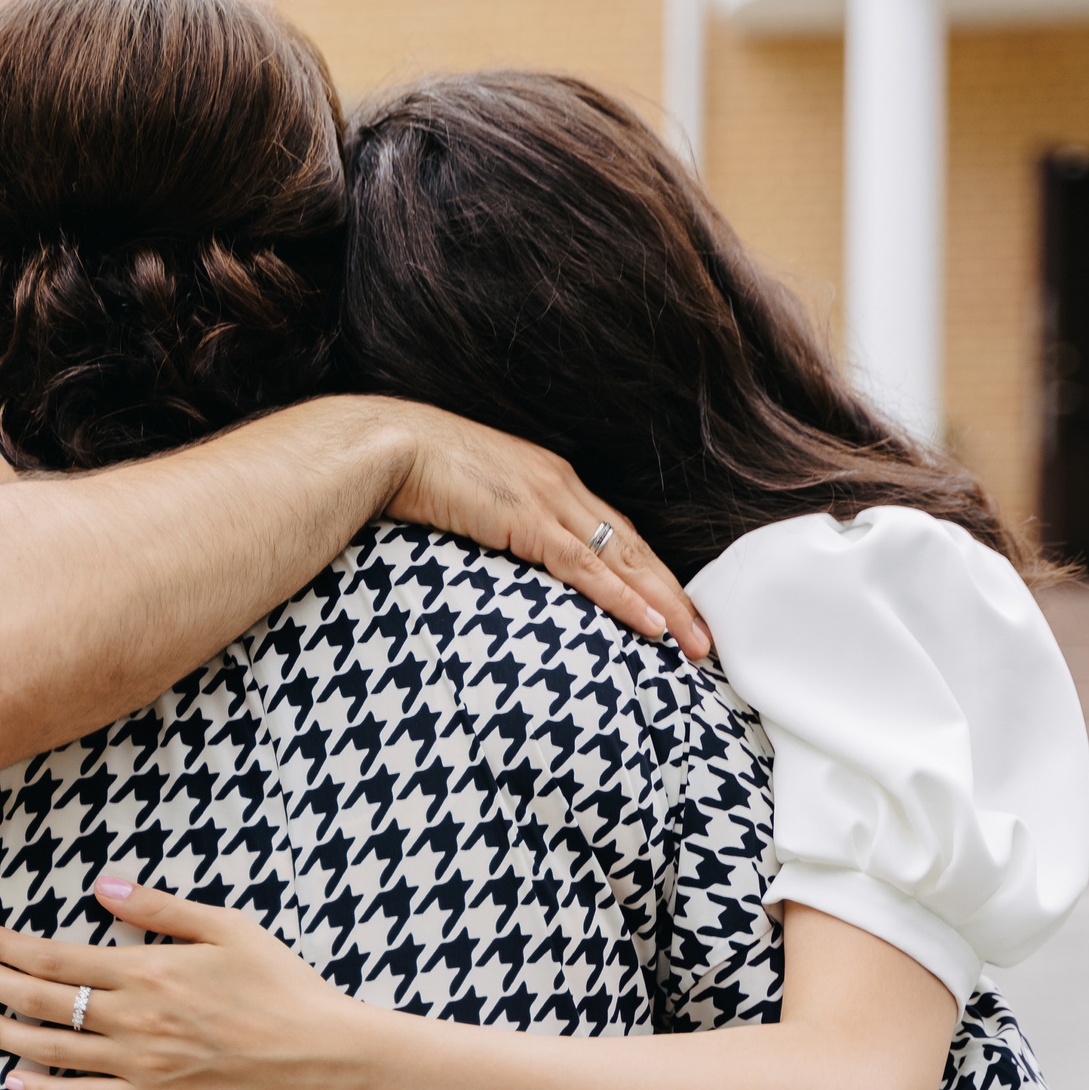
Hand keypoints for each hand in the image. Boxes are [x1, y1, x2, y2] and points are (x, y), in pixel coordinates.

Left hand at [0, 877, 373, 1089]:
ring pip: (50, 1052)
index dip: (9, 947)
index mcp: (146, 972)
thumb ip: (159, 907)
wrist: (317, 1054)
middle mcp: (131, 1021)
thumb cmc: (279, 983)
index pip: (55, 958)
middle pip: (40, 1002)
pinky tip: (15, 1082)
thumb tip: (103, 886)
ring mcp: (139, 1066)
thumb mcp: (226, 926)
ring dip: (2, 1035)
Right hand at [376, 402, 711, 659]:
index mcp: (549, 480)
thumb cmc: (413, 474)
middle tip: (704, 638)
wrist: (384, 446)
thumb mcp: (469, 503)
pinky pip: (587, 568)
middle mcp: (560, 485)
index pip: (614, 534)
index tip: (673, 609)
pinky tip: (651, 626)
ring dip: (664, 604)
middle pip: (633, 549)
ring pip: (623, 561)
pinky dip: (623, 599)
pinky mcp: (528, 520)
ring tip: (694, 643)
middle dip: (673, 595)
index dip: (649, 574)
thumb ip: (495, 526)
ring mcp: (547, 501)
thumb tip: (500, 562)